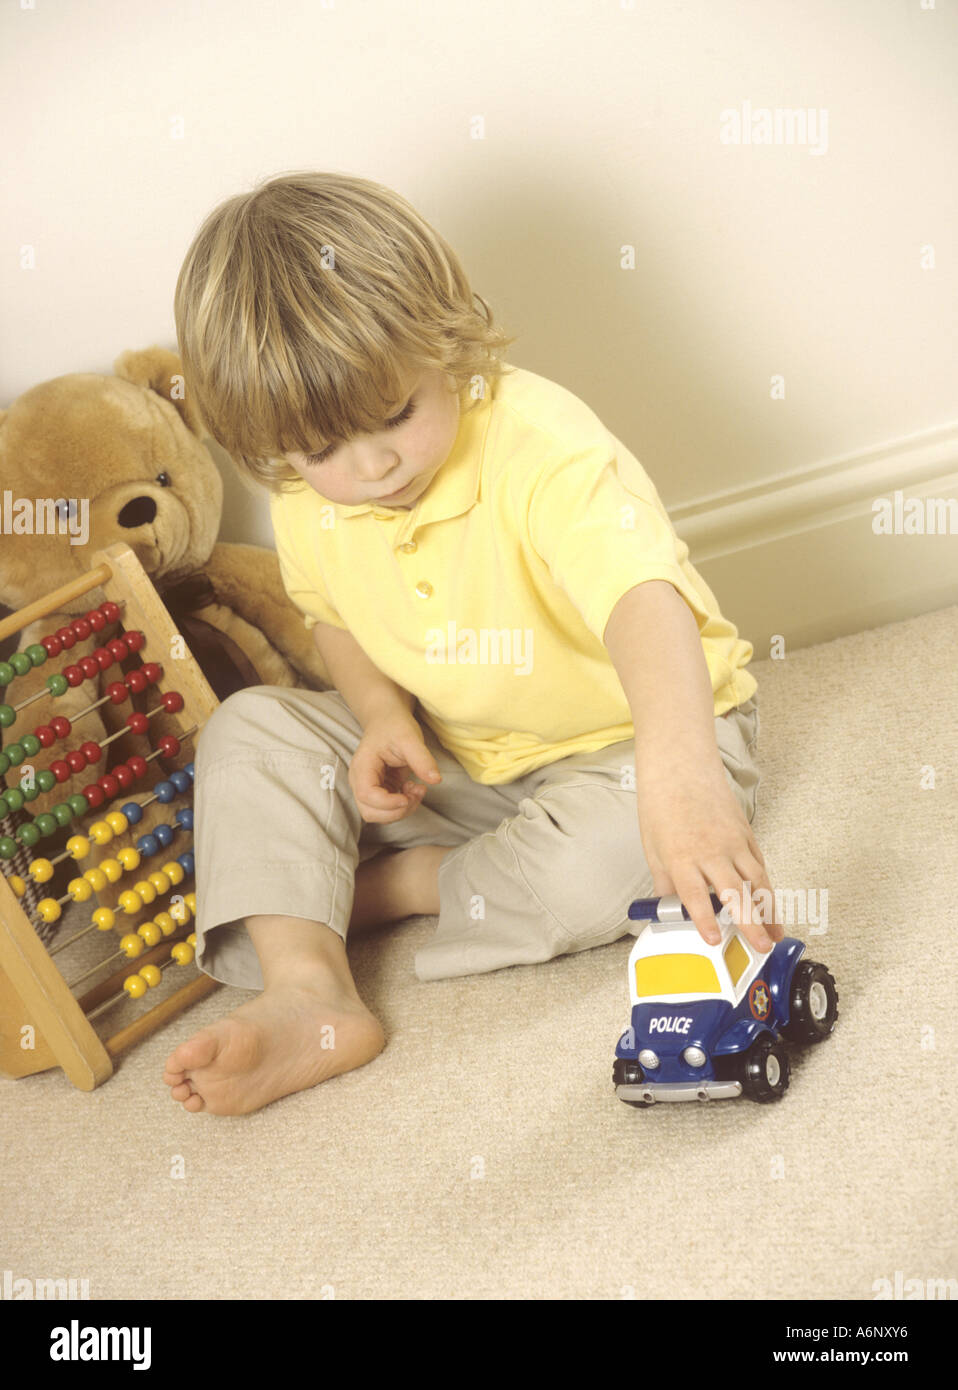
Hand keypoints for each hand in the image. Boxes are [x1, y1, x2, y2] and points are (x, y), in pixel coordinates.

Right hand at [349, 710, 441, 823]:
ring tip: (417, 789)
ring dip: (402, 809)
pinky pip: (390, 809)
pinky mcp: (381, 791)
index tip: (408, 796)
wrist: (388, 720)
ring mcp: (369, 788)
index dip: (387, 802)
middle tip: (416, 793)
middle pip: (370, 812)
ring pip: (380, 815)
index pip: (367, 795)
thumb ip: (422, 759)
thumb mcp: (410, 738)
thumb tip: (436, 780)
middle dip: (397, 810)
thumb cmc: (394, 726)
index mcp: (362, 766)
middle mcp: (360, 781)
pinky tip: (414, 788)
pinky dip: (405, 805)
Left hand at [635, 758, 780, 953]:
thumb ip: (664, 882)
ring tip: (776, 934)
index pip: (695, 895)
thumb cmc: (662, 805)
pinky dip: (766, 886)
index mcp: (681, 857)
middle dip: (751, 922)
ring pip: (757, 880)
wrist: (681, 768)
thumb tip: (667, 911)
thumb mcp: (653, 848)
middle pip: (735, 893)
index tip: (714, 940)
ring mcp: (732, 841)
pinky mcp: (745, 833)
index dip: (705, 920)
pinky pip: (759, 864)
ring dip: (769, 909)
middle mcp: (710, 851)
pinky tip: (771, 904)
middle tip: (762, 946)